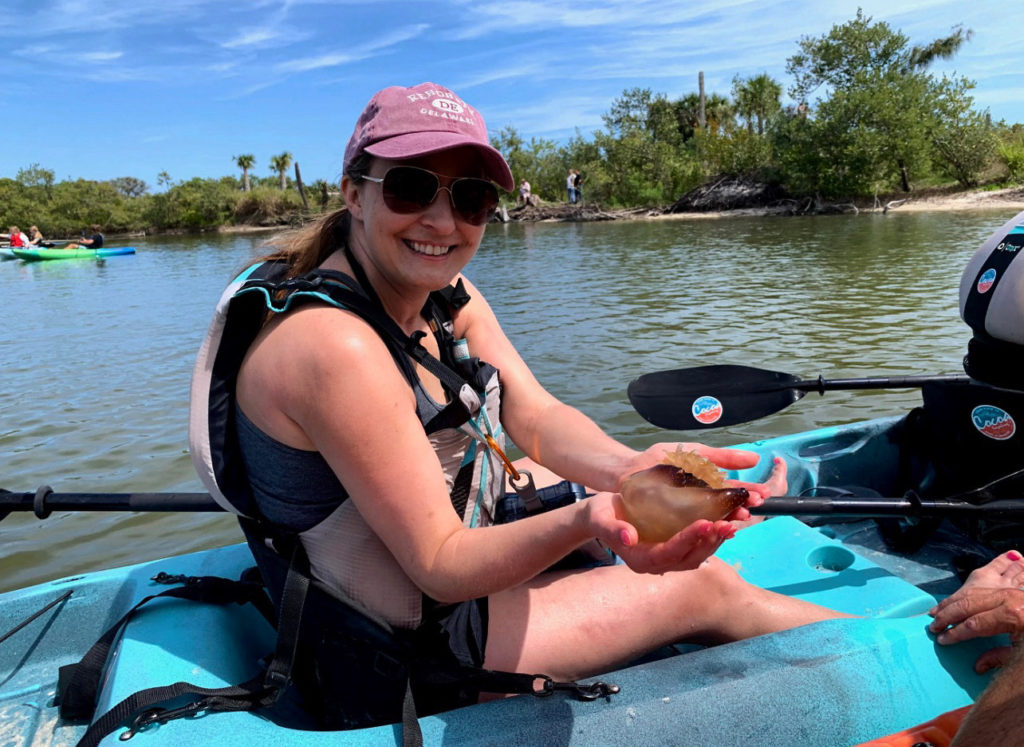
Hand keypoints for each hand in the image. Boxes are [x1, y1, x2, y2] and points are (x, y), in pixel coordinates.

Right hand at [583, 491, 735, 573]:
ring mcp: (667, 558)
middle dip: (709, 542)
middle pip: (689, 559)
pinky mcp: (675, 548)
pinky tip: (726, 520)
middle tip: (727, 523)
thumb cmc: (600, 515)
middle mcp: (657, 564)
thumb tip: (628, 537)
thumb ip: (612, 529)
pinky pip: (698, 547)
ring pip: (698, 555)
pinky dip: (712, 536)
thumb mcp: (600, 518)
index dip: (687, 540)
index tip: (704, 523)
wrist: (601, 516)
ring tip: (732, 522)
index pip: (668, 553)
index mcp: (640, 560)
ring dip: (716, 541)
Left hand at [618, 443, 784, 521]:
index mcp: (706, 490)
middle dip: (737, 511)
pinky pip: (686, 534)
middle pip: (722, 512)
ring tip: (734, 520)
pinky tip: (708, 529)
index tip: (762, 495)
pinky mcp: (665, 529)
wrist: (624, 470)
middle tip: (750, 511)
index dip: (747, 495)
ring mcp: (682, 519)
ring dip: (722, 523)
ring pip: (707, 525)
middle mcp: (697, 507)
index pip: (731, 495)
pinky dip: (698, 533)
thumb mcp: (692, 454)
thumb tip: (754, 459)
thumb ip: (720, 456)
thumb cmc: (657, 461)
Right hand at [928, 587, 1023, 671]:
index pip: (974, 624)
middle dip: (948, 616)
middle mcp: (1008, 599)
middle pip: (968, 605)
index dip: (956, 633)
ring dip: (951, 604)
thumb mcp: (1022, 656)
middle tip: (933, 628)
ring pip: (971, 594)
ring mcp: (1009, 591)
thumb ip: (999, 659)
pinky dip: (962, 596)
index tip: (943, 640)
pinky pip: (980, 590)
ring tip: (935, 613)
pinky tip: (952, 603)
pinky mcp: (1009, 590)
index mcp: (1012, 615)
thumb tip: (977, 666)